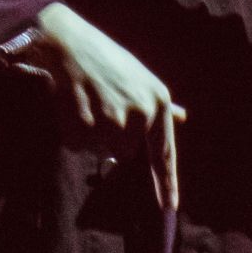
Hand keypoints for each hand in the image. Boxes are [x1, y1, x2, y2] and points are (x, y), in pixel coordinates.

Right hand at [26, 1, 185, 208]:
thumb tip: (183, 116)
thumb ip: (161, 105)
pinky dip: (71, 130)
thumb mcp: (141, 78)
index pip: (164, 153)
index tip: (170, 210)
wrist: (68, 42)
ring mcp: (113, 121)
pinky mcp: (87, 125)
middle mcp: (141, 114)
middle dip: (109, 136)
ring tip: (86, 102)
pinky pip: (77, 144)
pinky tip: (72, 104)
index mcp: (158, 103)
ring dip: (89, 133)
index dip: (167, 184)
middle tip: (100, 105)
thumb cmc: (105, 59)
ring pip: (99, 149)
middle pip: (124, 152)